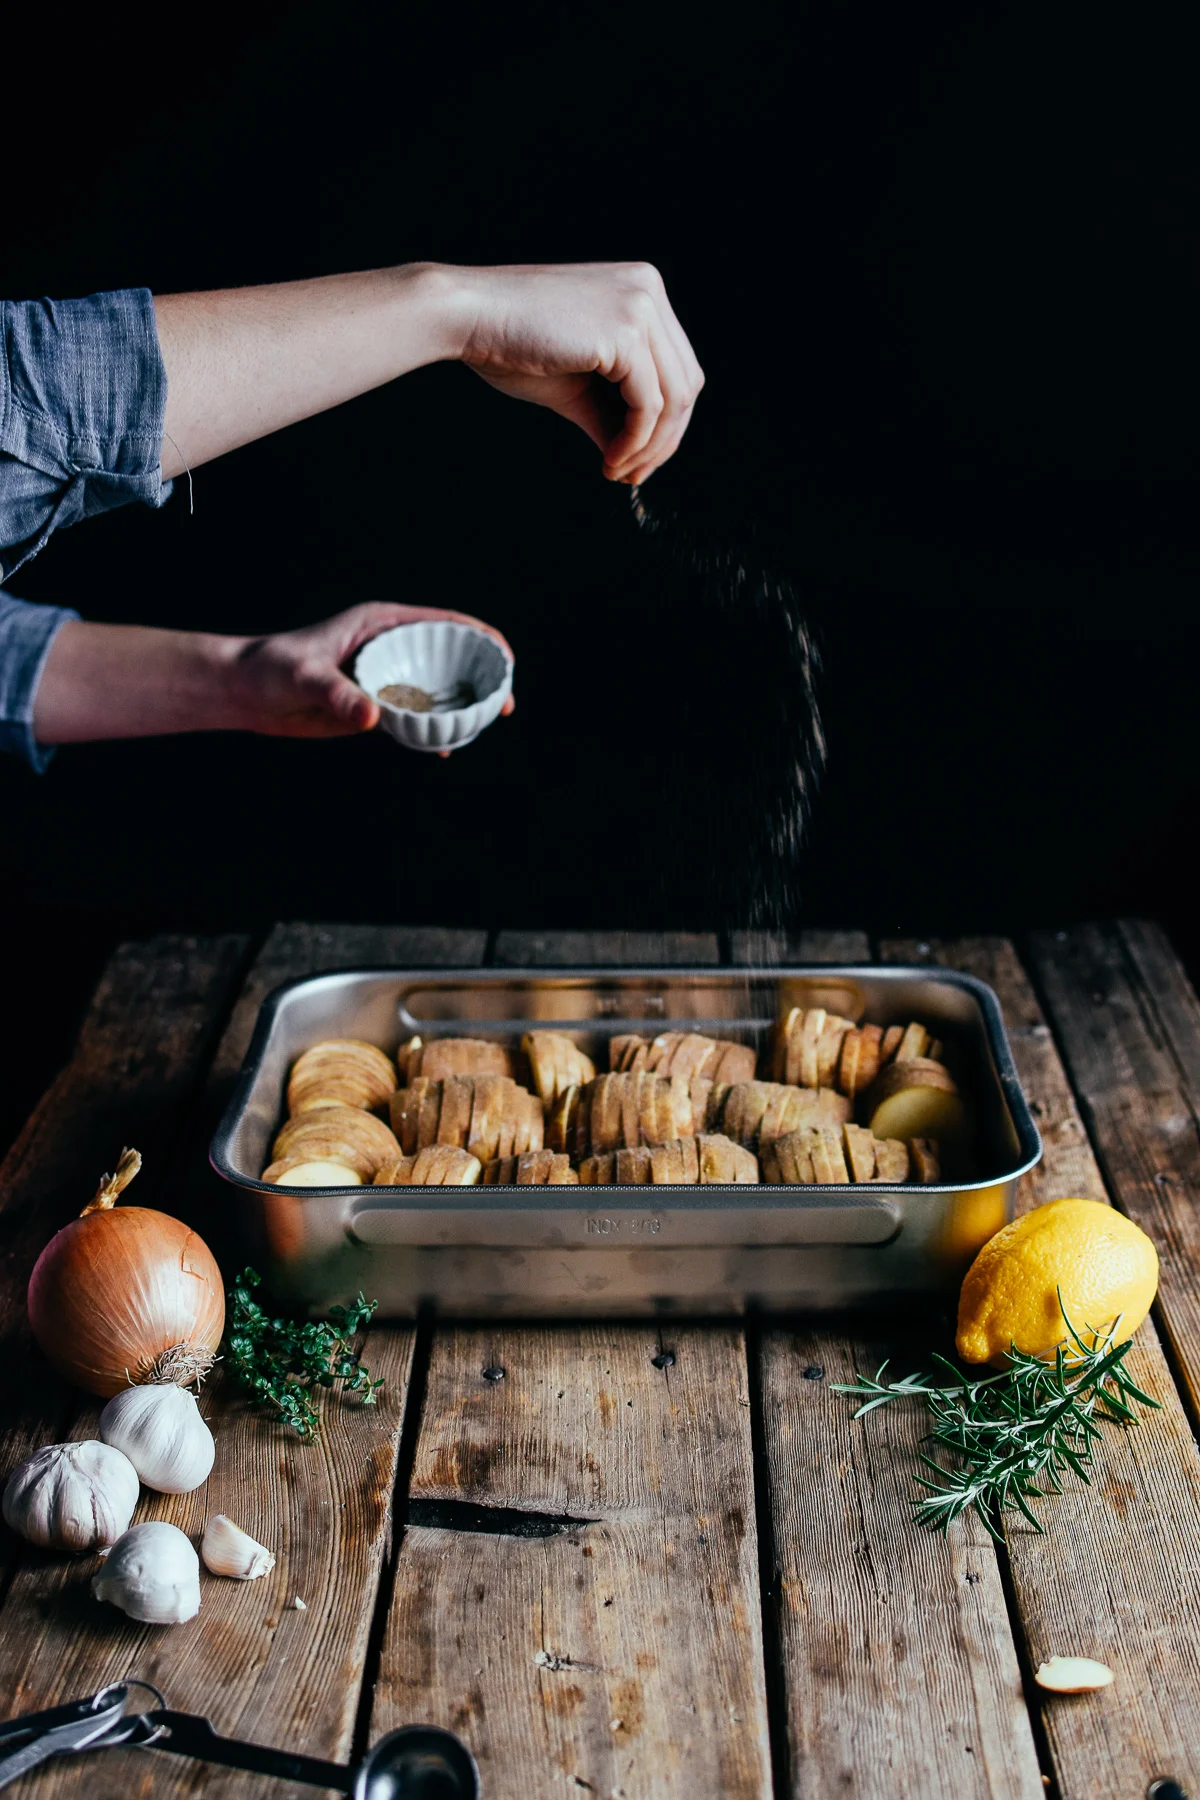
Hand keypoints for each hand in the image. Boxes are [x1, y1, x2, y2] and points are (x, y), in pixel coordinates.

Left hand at [225, 601, 514, 740]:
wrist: (244, 692)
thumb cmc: (270, 669)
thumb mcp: (305, 677)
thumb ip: (339, 694)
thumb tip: (372, 717)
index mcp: (382, 624)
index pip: (444, 623)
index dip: (481, 637)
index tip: (505, 658)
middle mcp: (389, 647)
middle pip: (449, 657)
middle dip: (482, 677)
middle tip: (504, 706)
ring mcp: (384, 677)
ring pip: (435, 689)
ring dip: (461, 706)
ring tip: (485, 726)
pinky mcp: (373, 705)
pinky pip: (414, 717)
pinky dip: (433, 730)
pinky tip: (445, 748)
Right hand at [443, 262, 704, 486]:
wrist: (466, 317)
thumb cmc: (510, 344)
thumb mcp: (575, 385)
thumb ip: (611, 413)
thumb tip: (633, 458)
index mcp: (641, 290)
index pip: (677, 367)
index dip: (665, 423)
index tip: (636, 461)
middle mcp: (648, 290)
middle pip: (686, 383)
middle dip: (664, 440)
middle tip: (632, 475)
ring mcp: (640, 307)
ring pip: (674, 398)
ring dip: (650, 447)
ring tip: (618, 470)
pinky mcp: (625, 332)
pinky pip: (649, 405)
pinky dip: (635, 441)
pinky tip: (610, 459)